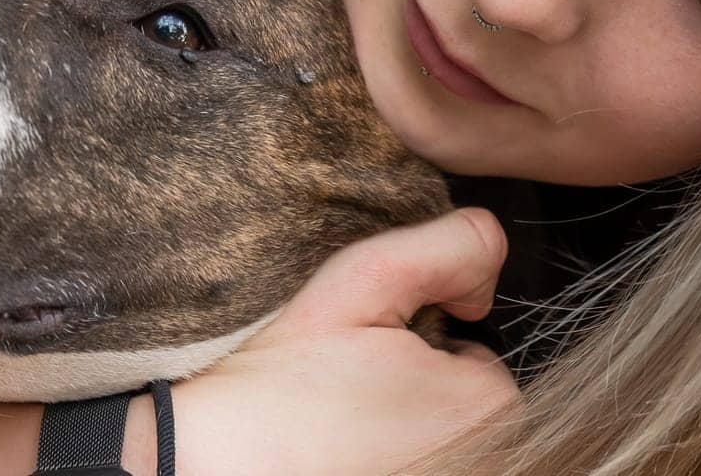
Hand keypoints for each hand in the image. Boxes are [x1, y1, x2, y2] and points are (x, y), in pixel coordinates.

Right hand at [168, 207, 519, 474]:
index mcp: (487, 406)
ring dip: (402, 424)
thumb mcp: (367, 277)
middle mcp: (488, 457)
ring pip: (440, 439)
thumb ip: (449, 246)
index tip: (366, 354)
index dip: (420, 344)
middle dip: (417, 386)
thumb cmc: (287, 376)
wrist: (213, 461)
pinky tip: (340, 451)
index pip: (480, 359)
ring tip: (340, 420)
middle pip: (464, 404)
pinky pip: (421, 465)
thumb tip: (488, 260)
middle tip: (349, 384)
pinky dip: (389, 458)